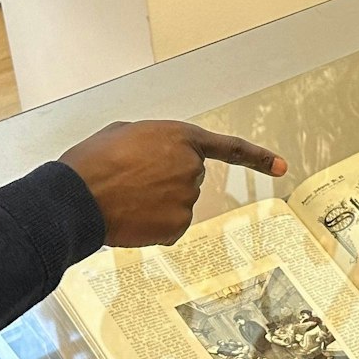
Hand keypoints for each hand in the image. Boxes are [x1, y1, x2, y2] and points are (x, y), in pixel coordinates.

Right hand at [60, 121, 287, 246]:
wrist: (76, 198)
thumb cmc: (93, 162)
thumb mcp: (126, 132)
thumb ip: (155, 140)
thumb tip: (156, 156)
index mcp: (181, 137)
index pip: (228, 147)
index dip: (257, 158)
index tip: (282, 167)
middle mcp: (192, 167)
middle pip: (189, 177)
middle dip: (166, 179)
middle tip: (132, 179)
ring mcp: (187, 199)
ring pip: (178, 203)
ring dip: (157, 202)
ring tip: (125, 196)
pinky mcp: (177, 226)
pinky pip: (170, 227)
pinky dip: (153, 225)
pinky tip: (132, 217)